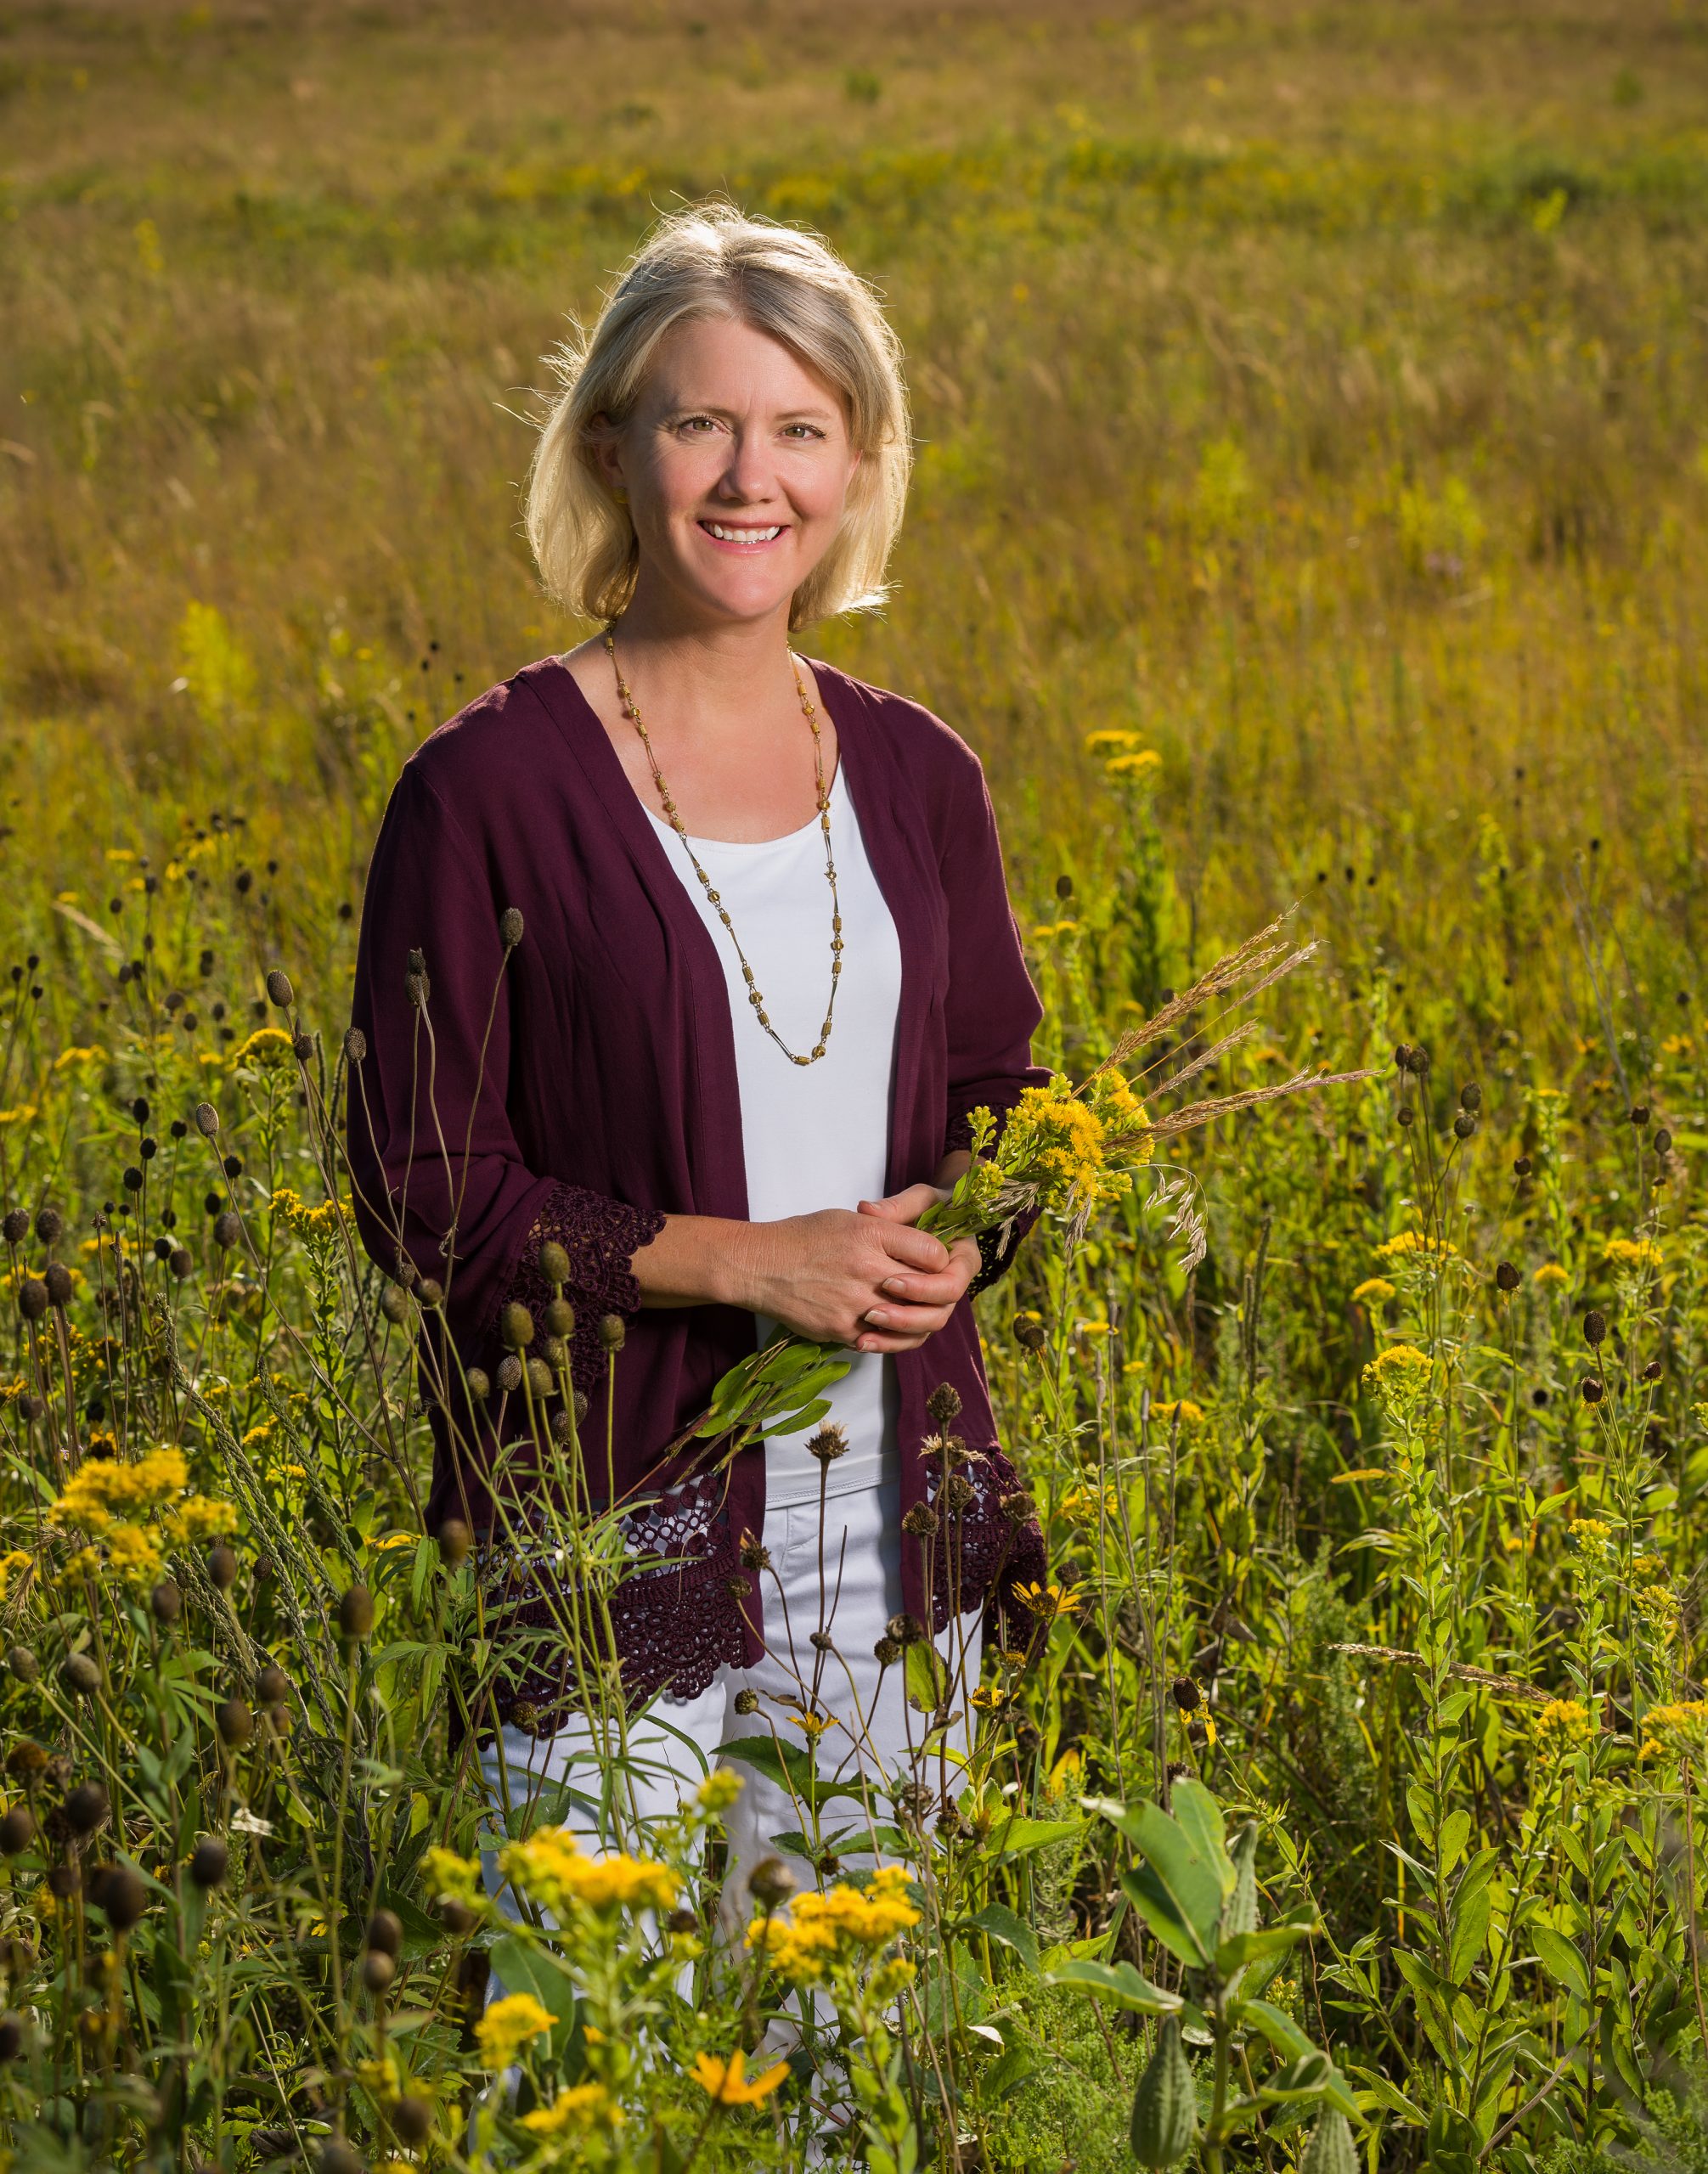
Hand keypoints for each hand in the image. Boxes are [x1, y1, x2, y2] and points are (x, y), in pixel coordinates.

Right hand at [723, 1199, 971, 1353]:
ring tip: (912, 1311)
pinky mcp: (844, 1331)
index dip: (940, 1260)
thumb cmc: (805, 1237)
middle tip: (932, 1291)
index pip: (933, 1253)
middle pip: (928, 1290)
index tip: (934, 1263)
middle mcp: (868, 1269)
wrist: (760, 1266)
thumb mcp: (850, 1219)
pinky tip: (882, 1324)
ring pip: (911, 1323)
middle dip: (935, 1292)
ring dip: (916, 1319)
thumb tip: (924, 1247)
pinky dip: (887, 1335)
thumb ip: (888, 1230)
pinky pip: (881, 1340)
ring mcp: (857, 1304)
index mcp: (872, 1234)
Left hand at [852, 1182, 980, 1351]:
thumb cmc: (934, 1205)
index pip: (951, 1284)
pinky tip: (861, 1342)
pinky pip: (909, 1336)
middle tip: (872, 1313)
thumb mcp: (921, 1198)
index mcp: (963, 1260)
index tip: (889, 1280)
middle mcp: (953, 1286)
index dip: (923, 1288)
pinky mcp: (920, 1312)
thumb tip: (866, 1210)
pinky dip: (888, 1342)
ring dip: (894, 1336)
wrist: (937, 1217)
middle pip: (939, 1314)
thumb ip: (898, 1206)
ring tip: (863, 1336)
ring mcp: (937, 1303)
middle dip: (906, 1317)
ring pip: (923, 1331)